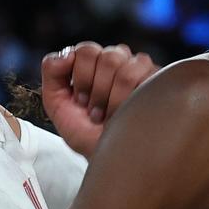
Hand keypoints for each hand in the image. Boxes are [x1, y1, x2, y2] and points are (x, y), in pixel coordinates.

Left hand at [41, 42, 157, 156]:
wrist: (110, 159)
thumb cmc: (87, 134)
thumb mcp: (57, 104)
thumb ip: (51, 72)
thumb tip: (66, 54)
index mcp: (94, 64)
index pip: (86, 50)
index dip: (80, 76)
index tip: (80, 102)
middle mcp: (118, 61)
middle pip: (102, 54)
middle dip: (93, 88)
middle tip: (95, 111)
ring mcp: (138, 68)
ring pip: (116, 61)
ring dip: (107, 95)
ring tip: (108, 114)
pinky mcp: (156, 77)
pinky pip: (134, 70)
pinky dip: (122, 97)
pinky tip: (125, 111)